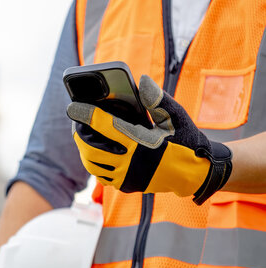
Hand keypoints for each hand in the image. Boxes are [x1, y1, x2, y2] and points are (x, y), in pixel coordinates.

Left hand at [67, 75, 231, 204]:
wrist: (195, 172)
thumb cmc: (186, 140)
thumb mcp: (176, 117)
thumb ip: (158, 99)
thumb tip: (141, 81)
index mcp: (141, 142)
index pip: (105, 126)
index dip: (86, 115)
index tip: (72, 107)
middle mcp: (131, 163)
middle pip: (91, 148)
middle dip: (79, 135)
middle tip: (76, 123)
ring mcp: (127, 177)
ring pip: (93, 165)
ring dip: (84, 150)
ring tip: (82, 137)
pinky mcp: (127, 186)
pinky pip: (102, 176)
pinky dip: (95, 164)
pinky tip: (95, 153)